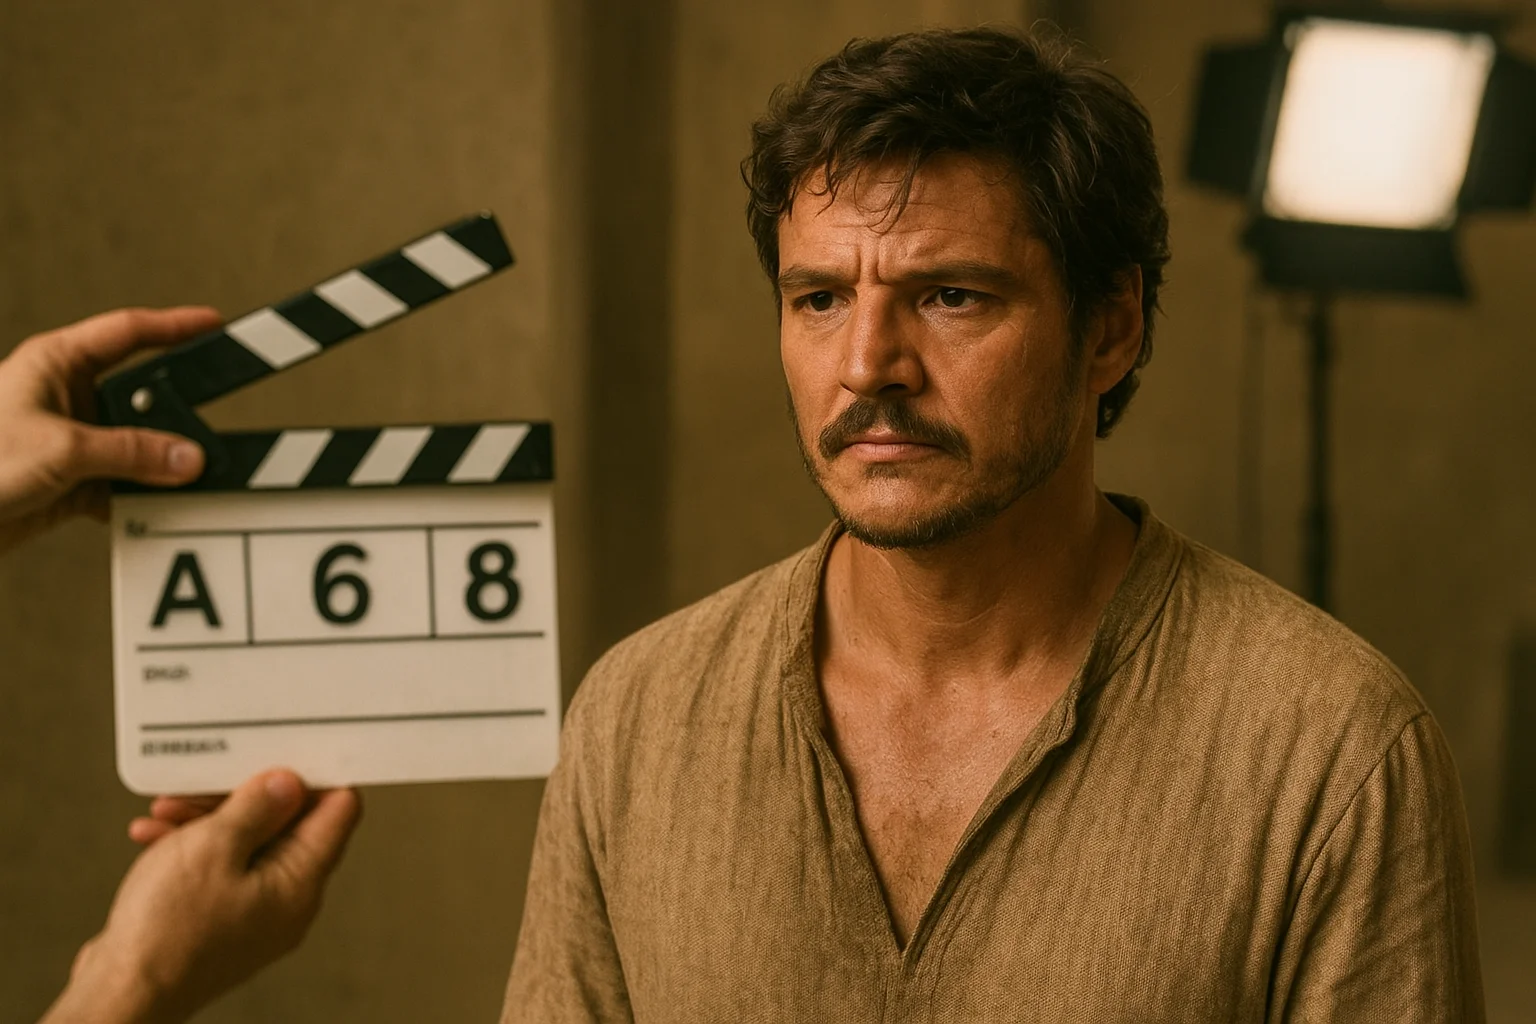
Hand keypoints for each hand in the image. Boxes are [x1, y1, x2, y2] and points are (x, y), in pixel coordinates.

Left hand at [0, 307, 220, 553]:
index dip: (175, 325)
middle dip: (173, 416)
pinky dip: (139, 498)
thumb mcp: (62, 450)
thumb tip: (186, 457)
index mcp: (54, 362)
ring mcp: (69, 439)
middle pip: (141, 395)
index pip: (129, 332)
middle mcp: (64, 395)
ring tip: (177, 478)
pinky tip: (149, 507)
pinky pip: (122, 484)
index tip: (214, 325)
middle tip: (205, 426)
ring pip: (135, 445)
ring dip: (153, 465)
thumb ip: (131, 452)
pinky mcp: (70, 479)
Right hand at [42, 770, 361, 1023]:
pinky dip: (192, 847)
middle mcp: (288, 901)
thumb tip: (291, 783)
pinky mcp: (222, 922)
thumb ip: (258, 808)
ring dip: (209, 818)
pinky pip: (219, 870)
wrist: (120, 993)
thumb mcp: (214, 847)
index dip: (316, 775)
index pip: (338, 811)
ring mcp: (255, 914)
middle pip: (288, 825)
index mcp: (302, 882)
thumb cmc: (167, 931)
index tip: (282, 751)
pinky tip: (155, 835)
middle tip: (205, 783)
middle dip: (245, 795)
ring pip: (247, 844)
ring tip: (167, 808)